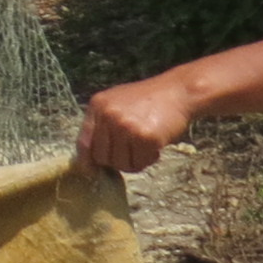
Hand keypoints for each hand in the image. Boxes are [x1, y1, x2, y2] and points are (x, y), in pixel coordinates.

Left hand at [75, 73, 195, 172]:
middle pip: (102, 158)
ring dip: (134, 161)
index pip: (84, 142)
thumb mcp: (117, 103)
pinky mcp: (145, 137)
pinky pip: (140, 163)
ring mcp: (126, 126)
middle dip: (116, 161)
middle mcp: (108, 115)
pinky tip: (155, 145)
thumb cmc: (149, 100)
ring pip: (121, 164)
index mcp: (98, 106)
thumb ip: (102, 124)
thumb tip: (90, 158)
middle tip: (132, 151)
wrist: (178, 91)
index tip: (92, 171)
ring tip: (145, 146)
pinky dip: (149, 159)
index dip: (87, 161)